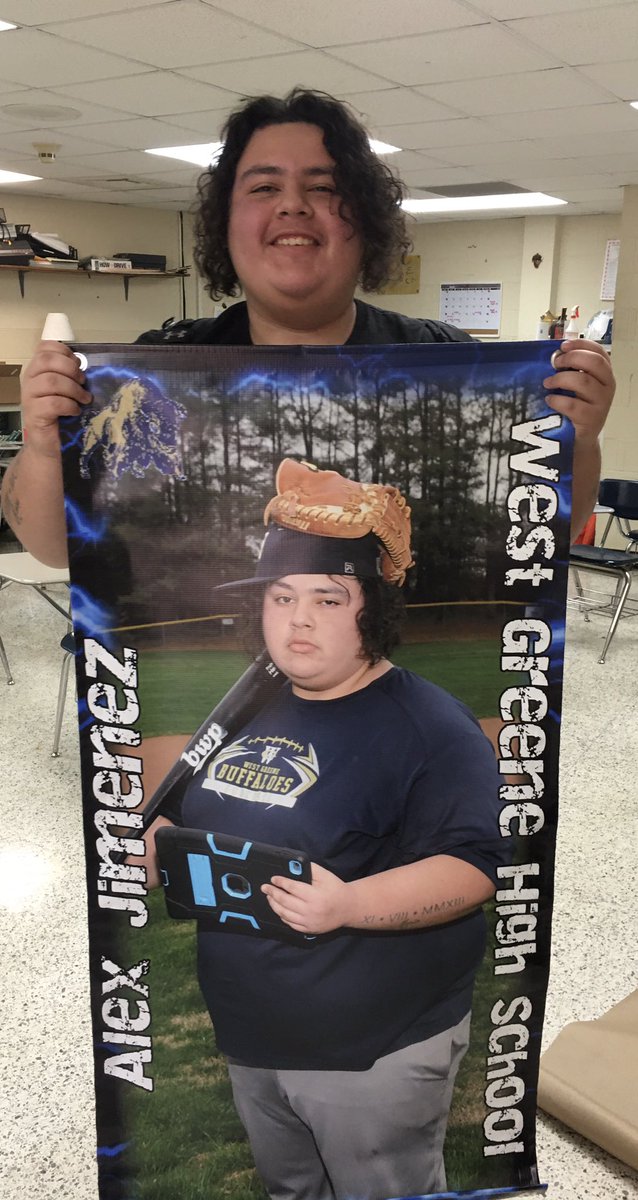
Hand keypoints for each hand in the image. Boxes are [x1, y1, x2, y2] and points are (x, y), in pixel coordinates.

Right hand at [20, 340, 90, 459]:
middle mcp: (29, 379)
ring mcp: (29, 397)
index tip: (78, 364)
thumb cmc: (59, 415)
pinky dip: (70, 406)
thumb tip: (83, 365)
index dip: (64, 352)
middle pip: (47, 361)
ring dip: (74, 389)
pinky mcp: (34, 414)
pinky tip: (75, 411)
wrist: (48, 444)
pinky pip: (54, 403)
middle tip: (83, 382)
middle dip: (71, 369)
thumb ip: (68, 374)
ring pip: (52, 381)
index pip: (44, 347)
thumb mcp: (64, 390)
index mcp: (37, 369)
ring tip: (84, 399)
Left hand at [262, 862, 350, 934]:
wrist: (348, 908)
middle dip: (272, 893)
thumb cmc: (335, 889)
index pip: (292, 888)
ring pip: (285, 914)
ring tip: (269, 897)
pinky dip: (282, 916)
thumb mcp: (325, 875)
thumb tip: (292, 867)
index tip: (273, 879)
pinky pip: (290, 924)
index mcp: (314, 895)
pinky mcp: (308, 929)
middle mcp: (310, 910)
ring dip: (274, 905)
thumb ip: (309, 870)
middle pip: (285, 901)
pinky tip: (279, 909)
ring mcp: (308, 922)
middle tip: (265, 888)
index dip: (280, 882)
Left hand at [543, 338, 614, 445]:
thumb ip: (572, 370)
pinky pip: (573, 405)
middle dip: (571, 358)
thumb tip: (553, 355)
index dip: (581, 345)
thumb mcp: (577, 386)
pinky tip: (549, 399)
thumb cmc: (577, 407)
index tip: (563, 346)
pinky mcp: (592, 419)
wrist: (581, 438)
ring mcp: (602, 403)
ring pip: (583, 382)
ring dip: (561, 379)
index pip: (598, 352)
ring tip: (547, 383)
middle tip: (555, 364)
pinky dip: (558, 400)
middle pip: (594, 363)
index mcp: (605, 373)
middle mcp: (608, 385)